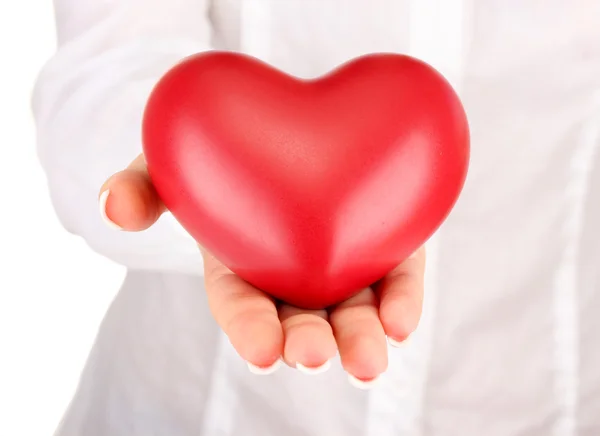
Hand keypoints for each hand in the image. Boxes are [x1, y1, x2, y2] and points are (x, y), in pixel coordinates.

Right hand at [100, 154, 425, 387]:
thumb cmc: (215, 151)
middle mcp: (290, 272)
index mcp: (239, 265)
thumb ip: (142, 184)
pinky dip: (400, 298)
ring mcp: (338, 257)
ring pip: (353, 307)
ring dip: (362, 334)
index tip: (263, 354)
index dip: (250, 331)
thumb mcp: (169, 160)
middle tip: (315, 355)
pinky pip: (393, 272)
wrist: (275, 119)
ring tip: (370, 358)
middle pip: (302, 317)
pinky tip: (401, 322)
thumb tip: (112, 207)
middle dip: (308, 340)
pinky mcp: (378, 235)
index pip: (242, 306)